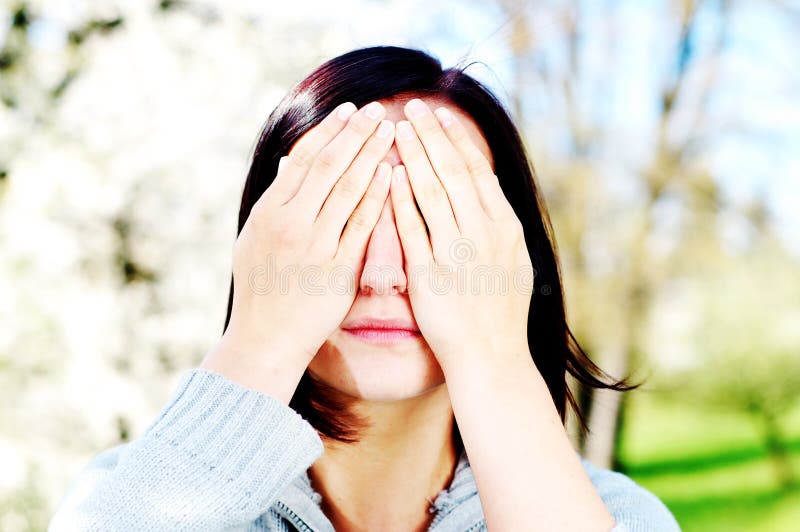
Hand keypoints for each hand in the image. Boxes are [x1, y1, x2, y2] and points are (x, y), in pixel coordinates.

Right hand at [206, 101, 394, 382]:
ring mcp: (312, 246)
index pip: (302, 160)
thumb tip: (285, 164)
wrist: (265, 338)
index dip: (328, 132)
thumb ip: (275, 201)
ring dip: (369, 156)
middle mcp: (288, 224)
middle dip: (354, 134)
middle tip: (377, 110)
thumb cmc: (261, 288)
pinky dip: (376, 197)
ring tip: (389, 131)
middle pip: (327, 167)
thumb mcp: (254, 239)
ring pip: (346, 190)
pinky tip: (392, 174)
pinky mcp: (335, 269)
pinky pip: (360, 226)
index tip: (349, 110)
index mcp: (268, 212)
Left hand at [389, 99, 533, 374]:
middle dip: (432, 136)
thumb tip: (487, 184)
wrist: (492, 356)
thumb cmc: (500, 310)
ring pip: (434, 193)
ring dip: (415, 157)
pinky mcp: (432, 275)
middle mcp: (485, 234)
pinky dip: (401, 200)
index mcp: (505, 227)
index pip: (478, 172)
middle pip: (454, 173)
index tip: (440, 115)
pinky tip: (389, 176)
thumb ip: (498, 222)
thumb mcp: (513, 260)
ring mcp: (459, 254)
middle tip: (412, 107)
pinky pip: (414, 229)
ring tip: (396, 130)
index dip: (456, 140)